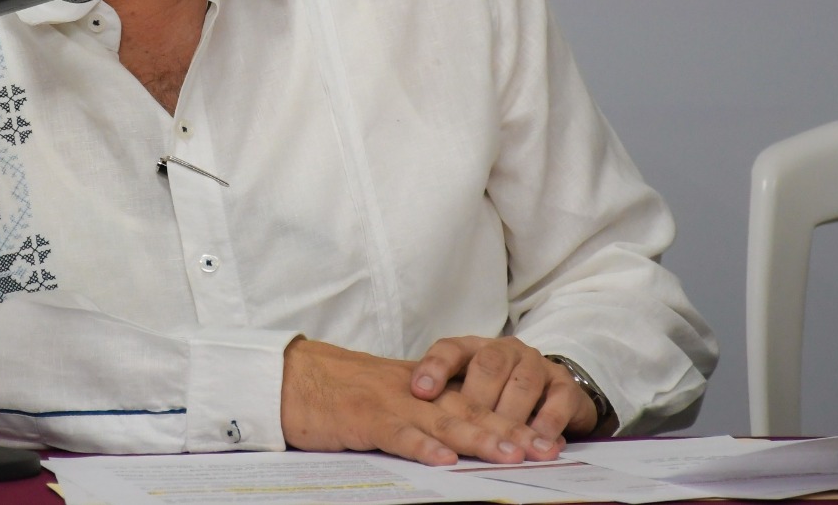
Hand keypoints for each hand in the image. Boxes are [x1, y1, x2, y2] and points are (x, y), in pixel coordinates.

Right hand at [280, 337, 562, 465]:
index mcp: (421, 389)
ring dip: (480, 438)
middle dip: (511, 431)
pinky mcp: (363, 419)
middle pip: (470, 411)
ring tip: (513, 454)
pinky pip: (398, 434)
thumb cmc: (336, 393)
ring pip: (443, 422)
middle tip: (547, 450)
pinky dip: (422, 447)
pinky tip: (446, 460)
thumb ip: (420, 414)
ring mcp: (389, 404)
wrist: (291, 377)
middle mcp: (413, 393)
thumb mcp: (386, 398)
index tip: (546, 440)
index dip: (512, 420)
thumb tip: (456, 442)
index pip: (475, 402)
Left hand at [409, 335, 603, 444]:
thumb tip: (409, 426)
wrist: (551, 397)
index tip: (419, 392)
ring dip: (512, 417)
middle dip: (476, 399)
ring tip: (502, 445)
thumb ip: (444, 402)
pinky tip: (538, 443)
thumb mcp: (467, 394)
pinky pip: (557, 401)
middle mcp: (505, 350)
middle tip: (465, 430)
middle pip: (487, 365)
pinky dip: (547, 423)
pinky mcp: (564, 385)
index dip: (434, 368)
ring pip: (521, 384)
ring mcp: (536, 364)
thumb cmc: (496, 397)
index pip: (450, 349)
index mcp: (474, 348)